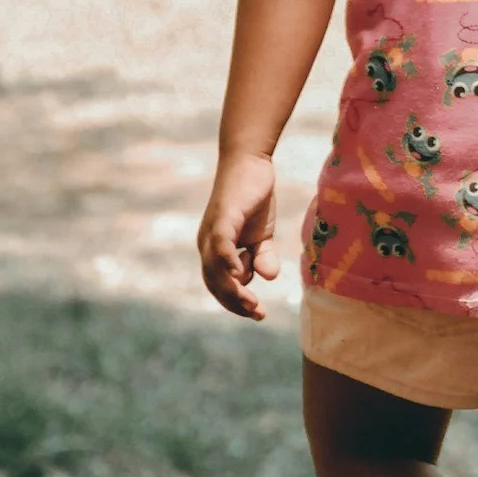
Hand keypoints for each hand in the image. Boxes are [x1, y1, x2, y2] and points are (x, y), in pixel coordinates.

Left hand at [200, 151, 281, 319]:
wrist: (250, 162)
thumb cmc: (254, 197)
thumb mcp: (263, 234)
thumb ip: (263, 256)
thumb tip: (270, 278)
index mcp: (216, 250)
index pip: (220, 284)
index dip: (236, 302)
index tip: (257, 313)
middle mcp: (208, 243)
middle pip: (214, 282)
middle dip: (234, 301)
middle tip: (257, 313)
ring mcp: (212, 231)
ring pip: (215, 268)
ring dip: (232, 288)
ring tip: (250, 302)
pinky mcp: (223, 217)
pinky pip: (221, 244)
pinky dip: (227, 262)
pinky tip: (238, 275)